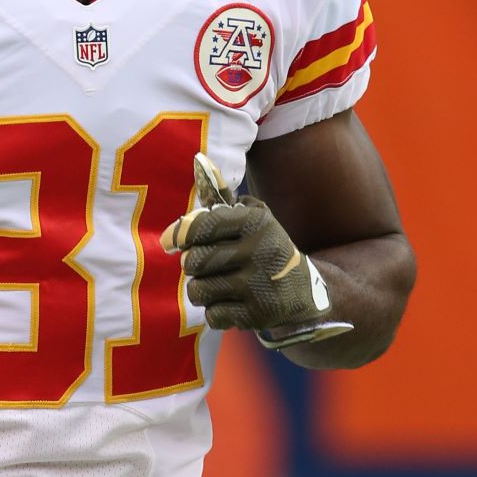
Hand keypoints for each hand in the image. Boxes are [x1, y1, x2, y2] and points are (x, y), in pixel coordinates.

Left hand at [161, 154, 351, 347]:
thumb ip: (222, 196)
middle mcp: (258, 251)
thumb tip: (198, 161)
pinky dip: (215, 311)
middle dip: (192, 265)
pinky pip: (212, 315)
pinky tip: (230, 302)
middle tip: (203, 264)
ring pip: (199, 289)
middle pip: (194, 261)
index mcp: (254, 222)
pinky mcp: (259, 316)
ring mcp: (259, 286)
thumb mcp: (252, 217)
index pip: (201, 226)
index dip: (178, 235)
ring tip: (216, 283)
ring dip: (201, 289)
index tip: (169, 242)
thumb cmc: (266, 247)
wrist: (307, 291)